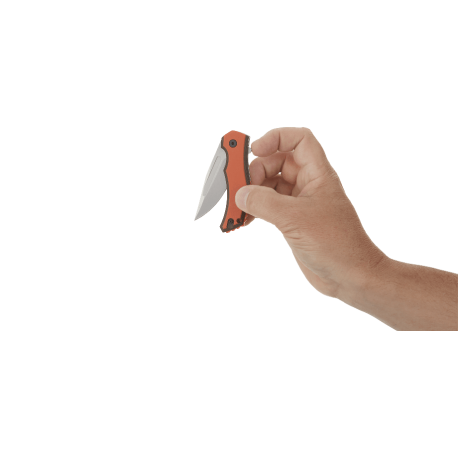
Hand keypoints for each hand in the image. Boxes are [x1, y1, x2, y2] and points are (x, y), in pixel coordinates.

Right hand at [235, 127, 385, 298]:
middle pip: (276, 162)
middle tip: (239, 187)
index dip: (276, 138)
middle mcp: (308, 184)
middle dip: (255, 172)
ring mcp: (299, 202)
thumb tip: (242, 193)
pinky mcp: (292, 220)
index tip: (254, 150)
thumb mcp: (296, 220)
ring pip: (270, 184)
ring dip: (251, 192)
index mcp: (317, 174)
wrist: (350, 276)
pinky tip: (244, 220)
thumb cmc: (337, 245)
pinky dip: (254, 209)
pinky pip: (268, 205)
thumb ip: (265, 203)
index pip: (298, 140)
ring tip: (238, 207)